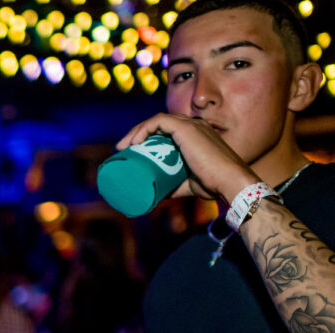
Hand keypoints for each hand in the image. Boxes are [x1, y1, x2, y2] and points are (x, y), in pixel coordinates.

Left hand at [117, 112, 257, 202]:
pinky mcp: (187, 128)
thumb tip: (157, 193)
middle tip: (123, 150)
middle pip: (159, 124)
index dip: (146, 136)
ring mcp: (191, 125)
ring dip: (136, 131)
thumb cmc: (211, 184)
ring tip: (123, 147)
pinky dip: (144, 128)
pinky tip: (134, 141)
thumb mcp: (186, 183)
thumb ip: (173, 185)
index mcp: (195, 136)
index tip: (130, 151)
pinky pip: (159, 121)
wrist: (228, 181)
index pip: (166, 129)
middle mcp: (194, 126)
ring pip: (157, 121)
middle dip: (137, 134)